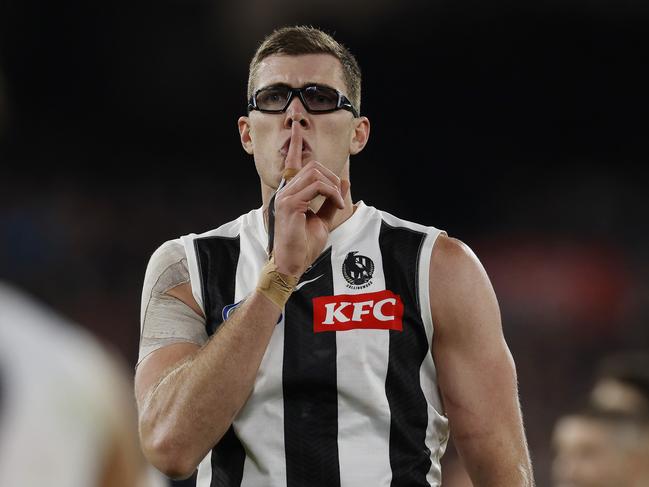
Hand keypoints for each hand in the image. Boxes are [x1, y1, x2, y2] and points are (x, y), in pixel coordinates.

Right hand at [272, 128, 348, 277]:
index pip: (292, 163)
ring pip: (316, 174)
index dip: (295, 143)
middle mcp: (285, 192)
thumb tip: (343, 184)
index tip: (296, 126)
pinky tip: (336, 205)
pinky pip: (317, 186)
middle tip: (339, 198)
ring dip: (334, 187)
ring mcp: (285, 197)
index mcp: (291, 194)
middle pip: (313, 167)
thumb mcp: (323, 220)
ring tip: (338, 204)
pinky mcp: (290, 204)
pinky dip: (332, 193)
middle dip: (333, 178)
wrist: (292, 264)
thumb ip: (331, 201)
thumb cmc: (304, 246)